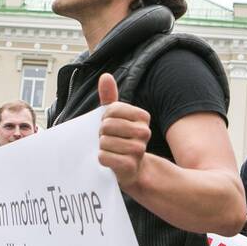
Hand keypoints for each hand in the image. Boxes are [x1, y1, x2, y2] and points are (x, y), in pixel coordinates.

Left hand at [97, 74, 150, 190]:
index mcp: (143, 117)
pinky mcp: (130, 165)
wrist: (131, 169)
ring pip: (104, 142)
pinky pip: (104, 156)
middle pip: (107, 125)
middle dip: (101, 134)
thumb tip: (105, 76)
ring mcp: (138, 149)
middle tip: (108, 140)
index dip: (104, 118)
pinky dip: (101, 159)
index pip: (111, 109)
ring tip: (110, 151)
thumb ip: (110, 97)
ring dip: (101, 147)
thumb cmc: (120, 139)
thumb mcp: (115, 117)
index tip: (110, 127)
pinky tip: (109, 161)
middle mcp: (144, 132)